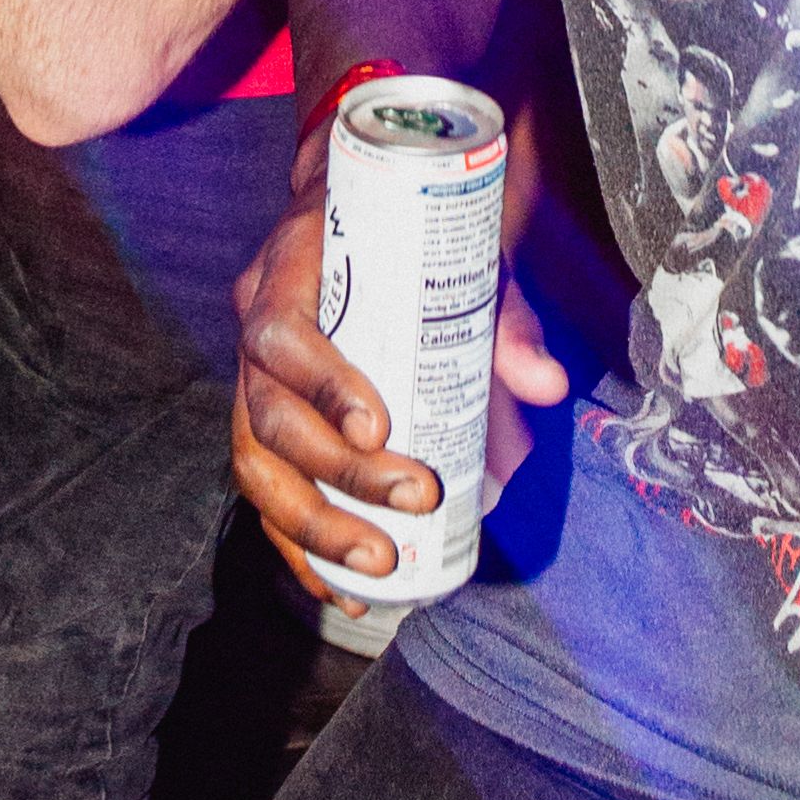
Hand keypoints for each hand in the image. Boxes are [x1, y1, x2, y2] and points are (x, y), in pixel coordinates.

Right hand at [229, 194, 571, 594]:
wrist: (369, 213)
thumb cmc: (413, 236)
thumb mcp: (460, 256)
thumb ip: (505, 318)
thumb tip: (546, 387)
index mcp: (289, 272)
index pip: (280, 334)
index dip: (322, 387)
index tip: (379, 427)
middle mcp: (256, 328)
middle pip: (268, 416)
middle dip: (337, 474)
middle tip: (413, 498)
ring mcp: (253, 380)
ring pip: (256, 466)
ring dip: (312, 526)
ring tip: (378, 563)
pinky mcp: (266, 425)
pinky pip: (265, 494)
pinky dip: (298, 546)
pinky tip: (340, 586)